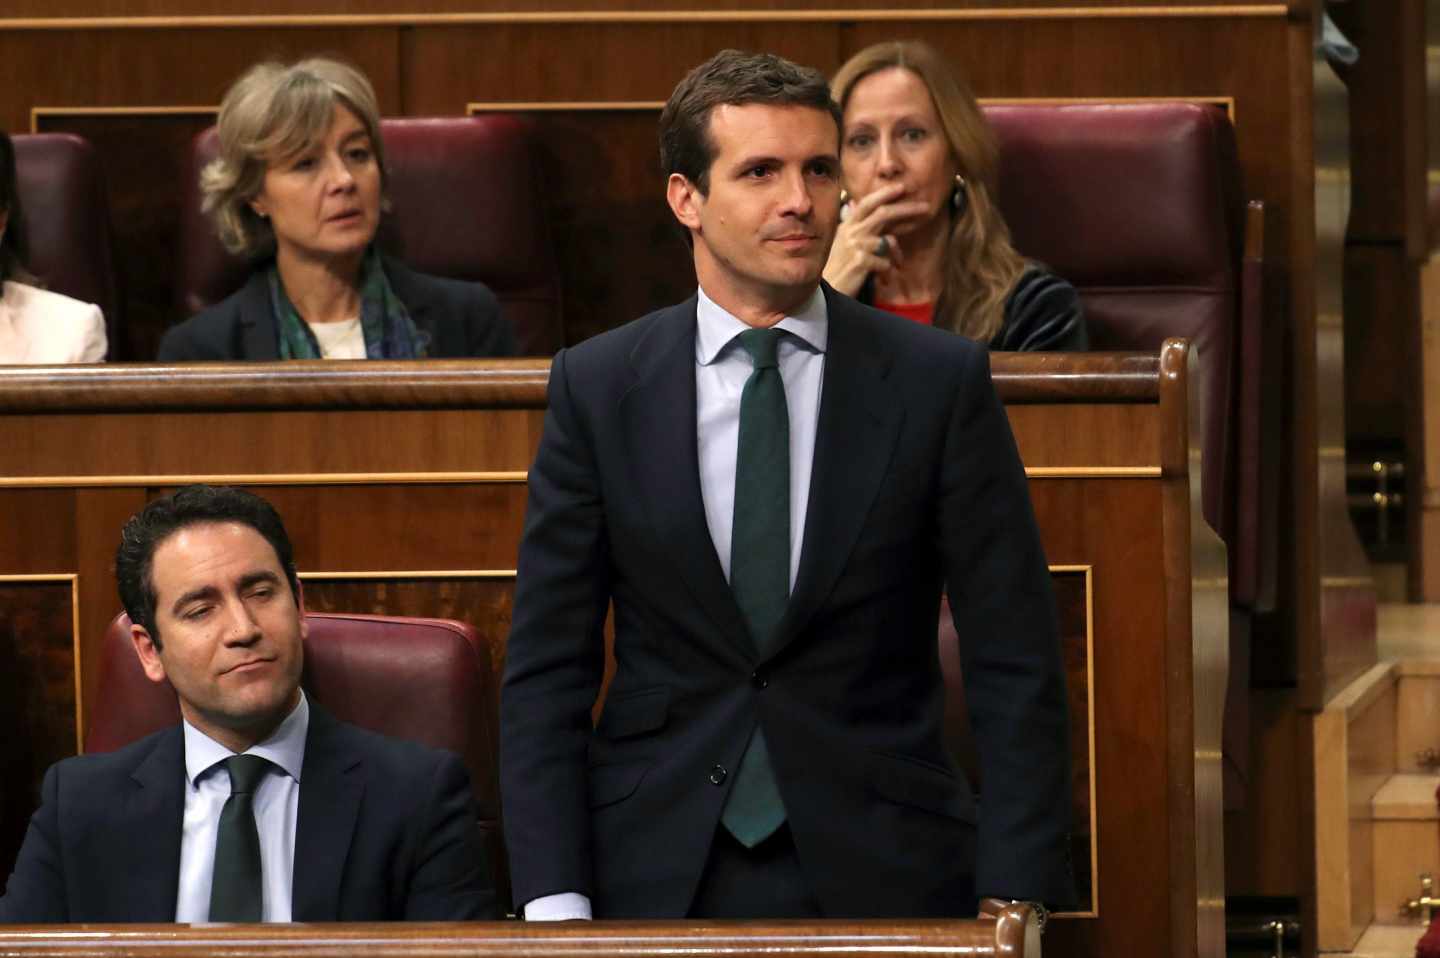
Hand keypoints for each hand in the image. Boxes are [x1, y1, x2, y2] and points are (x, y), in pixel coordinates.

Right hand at [822, 182, 928, 296]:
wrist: (828, 291)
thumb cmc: (840, 269)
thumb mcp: (846, 244)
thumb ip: (859, 228)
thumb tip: (866, 210)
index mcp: (848, 226)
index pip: (867, 203)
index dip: (885, 193)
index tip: (901, 188)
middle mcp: (851, 232)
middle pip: (883, 213)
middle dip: (907, 209)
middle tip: (926, 207)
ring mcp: (855, 246)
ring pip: (888, 241)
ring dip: (897, 255)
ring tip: (897, 266)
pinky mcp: (859, 261)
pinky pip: (885, 262)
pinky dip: (888, 272)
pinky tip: (883, 280)